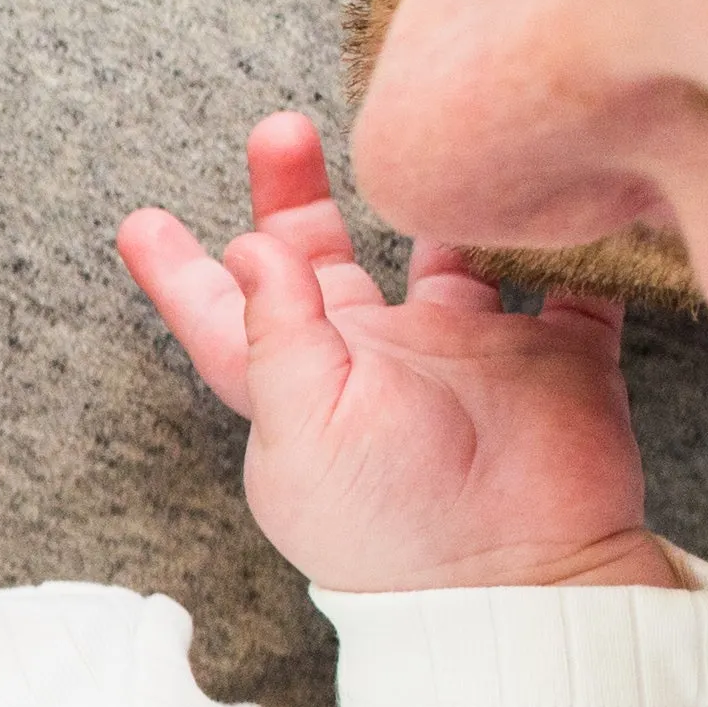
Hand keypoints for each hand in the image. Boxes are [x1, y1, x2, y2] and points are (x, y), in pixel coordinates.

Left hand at [114, 115, 682, 594]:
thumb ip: (275, 334)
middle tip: (280, 126)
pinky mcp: (559, 357)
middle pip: (326, 260)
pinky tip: (551, 182)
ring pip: (451, 253)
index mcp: (306, 383)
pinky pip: (568, 281)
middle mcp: (382, 361)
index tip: (139, 220)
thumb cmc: (391, 523)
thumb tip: (247, 245)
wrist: (520, 580)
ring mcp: (473, 354)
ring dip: (436, 202)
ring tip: (420, 137)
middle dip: (297, 194)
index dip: (182, 270)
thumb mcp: (306, 430)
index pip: (227, 315)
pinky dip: (568, 238)